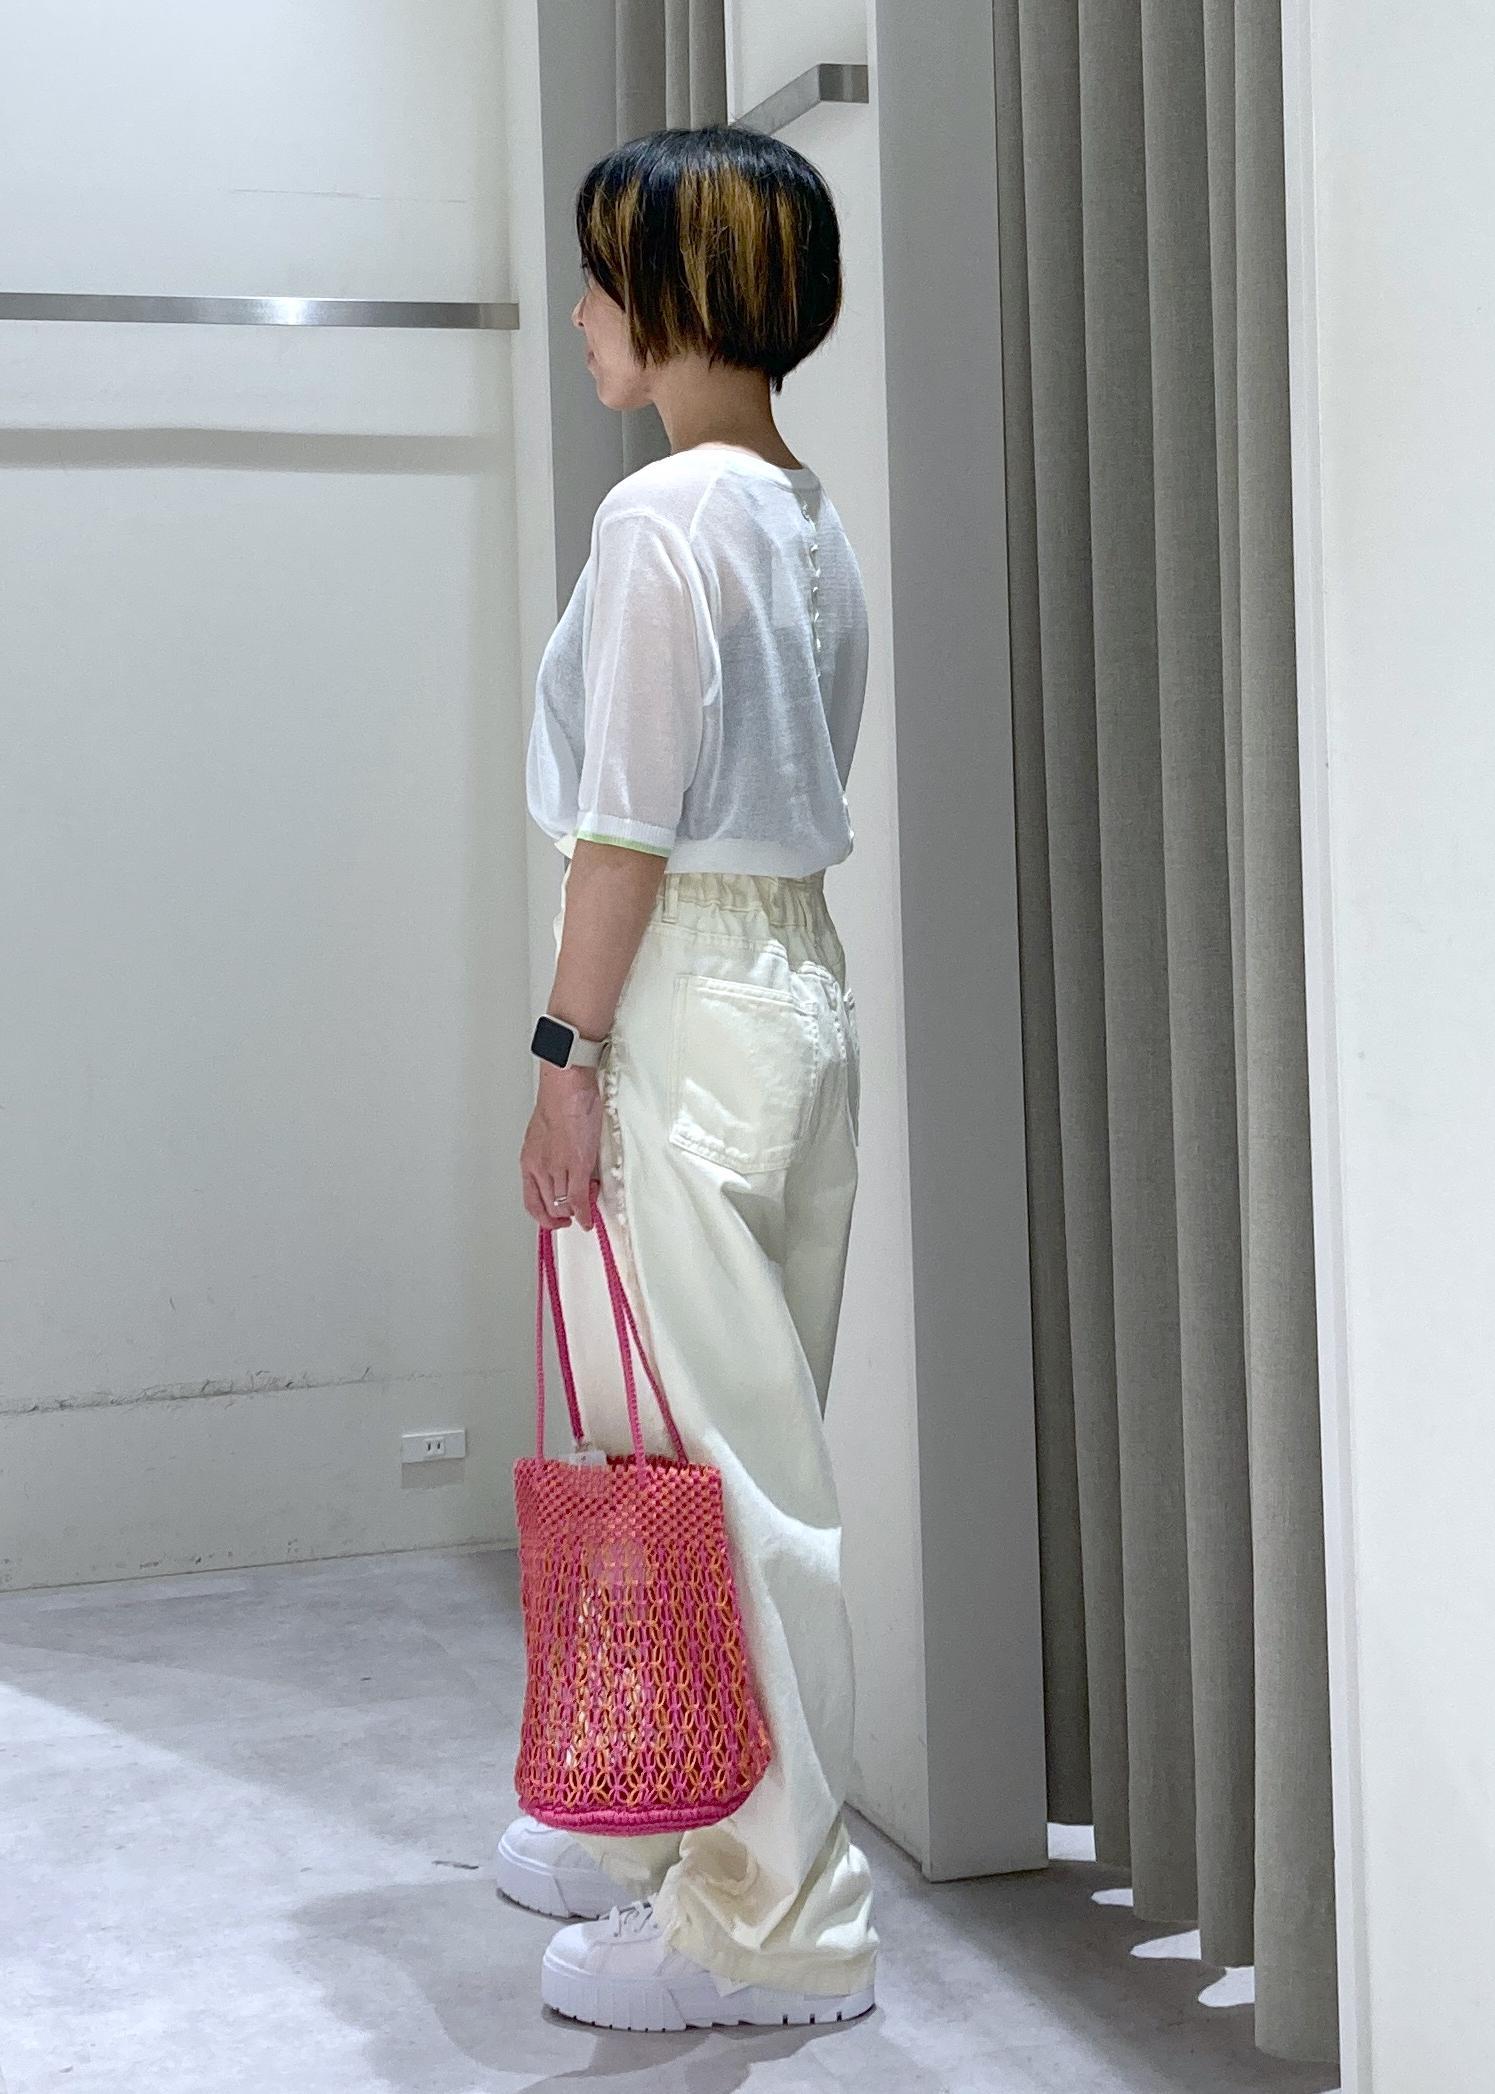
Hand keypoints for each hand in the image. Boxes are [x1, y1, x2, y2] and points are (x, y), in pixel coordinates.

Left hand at [520, 1065, 602, 1230]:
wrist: (567, 1087)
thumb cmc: (560, 1100)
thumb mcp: (546, 1134)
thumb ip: (551, 1154)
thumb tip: (562, 1164)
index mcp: (529, 1160)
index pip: (531, 1201)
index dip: (544, 1216)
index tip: (555, 1219)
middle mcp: (539, 1168)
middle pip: (548, 1207)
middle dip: (563, 1215)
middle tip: (576, 1210)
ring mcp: (556, 1170)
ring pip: (563, 1207)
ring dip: (577, 1212)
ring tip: (587, 1203)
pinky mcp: (576, 1167)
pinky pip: (579, 1201)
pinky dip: (585, 1215)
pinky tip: (589, 1219)